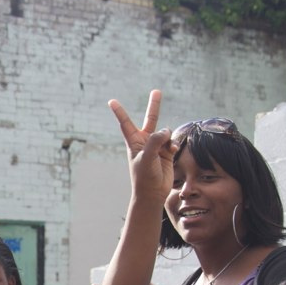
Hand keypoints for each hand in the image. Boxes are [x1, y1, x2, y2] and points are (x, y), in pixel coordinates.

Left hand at [108, 90, 174, 205]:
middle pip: (150, 119)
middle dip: (154, 105)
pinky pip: (173, 141)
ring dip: (168, 137)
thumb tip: (166, 130)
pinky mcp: (167, 152)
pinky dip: (174, 145)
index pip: (125, 123)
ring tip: (166, 149)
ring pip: (165, 132)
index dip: (119, 111)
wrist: (153, 193)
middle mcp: (145, 141)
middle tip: (156, 91)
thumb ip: (155, 141)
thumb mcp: (147, 158)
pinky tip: (172, 151)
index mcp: (134, 142)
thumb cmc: (144, 177)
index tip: (111, 101)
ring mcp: (157, 146)